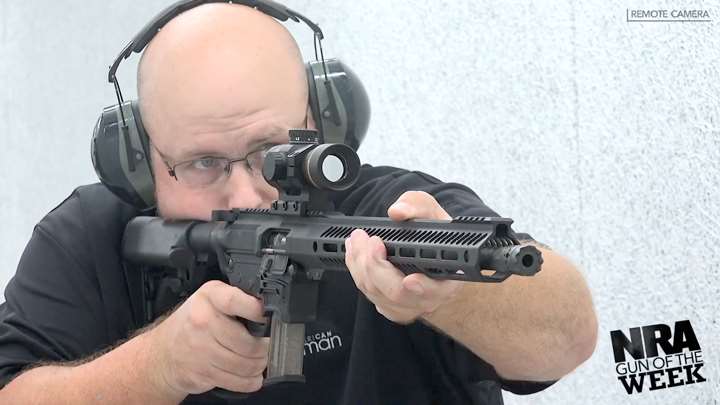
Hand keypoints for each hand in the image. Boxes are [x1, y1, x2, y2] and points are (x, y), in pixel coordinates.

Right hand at [146, 280, 268, 397]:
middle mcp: (202, 322)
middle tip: (267, 346)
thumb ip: (237, 298)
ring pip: (245, 364)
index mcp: (209, 298)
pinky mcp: (202, 373)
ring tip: (260, 360)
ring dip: (259, 365)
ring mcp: (200, 350)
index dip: (255, 310)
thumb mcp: (211, 299)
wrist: (163, 353)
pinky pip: (237, 381)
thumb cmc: (192, 323)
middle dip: (264, 347)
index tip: (266, 317)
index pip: (234, 301)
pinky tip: (252, 375)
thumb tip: (268, 307)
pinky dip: (251, 381)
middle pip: (247, 342)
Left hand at [344, 191, 462, 323]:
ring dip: (361, 266)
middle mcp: (429, 298)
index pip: (434, 290)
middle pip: (396, 293)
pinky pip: (370, 296)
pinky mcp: (391, 308)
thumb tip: (398, 211)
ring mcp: (408, 307)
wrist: (434, 258)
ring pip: (378, 295)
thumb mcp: (432, 212)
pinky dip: (358, 274)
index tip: (411, 279)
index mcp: (447, 278)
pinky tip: (355, 255)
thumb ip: (417, 206)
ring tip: (356, 241)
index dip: (421, 288)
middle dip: (376, 266)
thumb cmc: (436, 237)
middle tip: (366, 239)